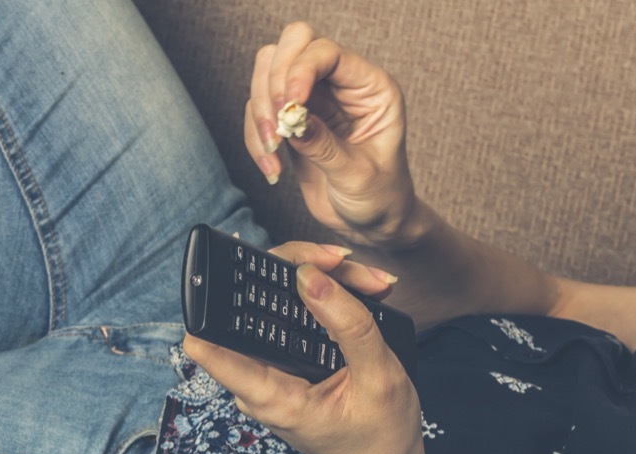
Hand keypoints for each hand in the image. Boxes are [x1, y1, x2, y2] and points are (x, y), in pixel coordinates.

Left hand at [183, 241, 424, 453]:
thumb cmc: (381, 440)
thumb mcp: (380, 381)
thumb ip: (348, 327)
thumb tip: (309, 278)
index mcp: (270, 396)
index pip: (209, 343)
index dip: (213, 297)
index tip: (236, 261)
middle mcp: (259, 382)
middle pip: (252, 306)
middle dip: (296, 272)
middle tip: (343, 264)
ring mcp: (272, 372)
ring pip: (278, 306)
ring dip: (321, 282)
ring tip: (369, 281)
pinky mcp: (288, 365)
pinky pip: (294, 319)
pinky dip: (326, 300)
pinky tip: (361, 290)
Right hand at [245, 23, 423, 249]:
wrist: (372, 225)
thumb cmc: (380, 198)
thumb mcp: (358, 176)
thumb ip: (325, 146)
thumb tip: (292, 121)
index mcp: (370, 87)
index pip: (328, 52)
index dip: (301, 70)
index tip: (289, 105)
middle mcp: (340, 86)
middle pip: (293, 45)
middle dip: (274, 81)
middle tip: (277, 124)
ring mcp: (313, 101)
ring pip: (267, 74)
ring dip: (260, 112)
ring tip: (272, 152)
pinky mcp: (291, 122)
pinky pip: (259, 112)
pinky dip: (255, 138)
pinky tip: (272, 167)